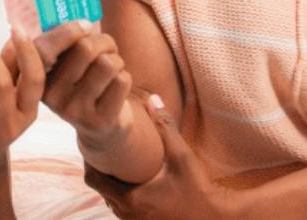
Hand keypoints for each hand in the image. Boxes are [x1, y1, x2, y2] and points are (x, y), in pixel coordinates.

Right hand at [36, 21, 133, 145]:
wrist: (100, 131)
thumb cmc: (84, 85)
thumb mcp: (66, 68)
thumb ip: (66, 44)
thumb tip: (82, 21)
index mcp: (39, 79)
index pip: (44, 49)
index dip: (67, 30)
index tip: (84, 25)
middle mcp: (53, 97)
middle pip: (85, 48)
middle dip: (104, 41)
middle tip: (107, 47)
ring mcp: (76, 111)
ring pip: (107, 63)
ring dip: (117, 59)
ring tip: (113, 66)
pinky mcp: (100, 120)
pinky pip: (121, 80)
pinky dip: (125, 76)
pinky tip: (117, 85)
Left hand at [84, 96, 235, 219]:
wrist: (216, 218)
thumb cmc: (199, 190)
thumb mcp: (182, 157)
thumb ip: (165, 127)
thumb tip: (153, 98)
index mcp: (130, 199)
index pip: (93, 179)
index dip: (90, 159)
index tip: (94, 142)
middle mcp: (126, 214)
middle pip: (99, 189)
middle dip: (101, 168)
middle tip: (105, 147)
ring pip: (110, 200)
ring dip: (111, 182)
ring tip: (117, 160)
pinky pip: (122, 208)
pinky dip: (122, 193)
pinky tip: (133, 178)